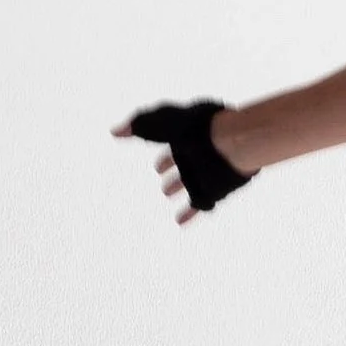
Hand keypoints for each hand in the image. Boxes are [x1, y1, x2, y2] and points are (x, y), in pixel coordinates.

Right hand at [114, 99, 254, 223]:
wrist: (230, 143)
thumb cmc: (195, 129)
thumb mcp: (161, 123)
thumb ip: (139, 125)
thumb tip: (115, 131)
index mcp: (186, 136)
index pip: (172, 148)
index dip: (164, 158)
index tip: (157, 166)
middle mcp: (197, 155)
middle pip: (183, 165)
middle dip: (173, 173)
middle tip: (165, 185)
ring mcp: (207, 173)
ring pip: (191, 184)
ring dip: (181, 188)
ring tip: (169, 195)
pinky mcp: (215, 190)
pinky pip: (201, 205)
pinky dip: (190, 214)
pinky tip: (180, 222)